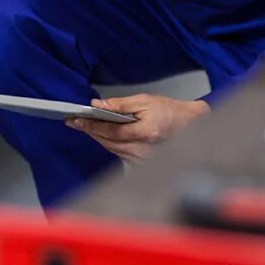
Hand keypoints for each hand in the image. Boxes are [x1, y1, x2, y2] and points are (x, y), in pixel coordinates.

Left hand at [65, 94, 209, 164]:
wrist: (190, 126)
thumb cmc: (170, 111)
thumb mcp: (145, 101)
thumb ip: (120, 104)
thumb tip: (98, 104)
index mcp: (145, 133)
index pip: (111, 131)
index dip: (92, 125)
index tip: (76, 119)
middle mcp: (143, 150)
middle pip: (108, 142)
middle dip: (90, 131)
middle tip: (74, 122)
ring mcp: (143, 160)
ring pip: (111, 149)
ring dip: (97, 137)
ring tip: (84, 126)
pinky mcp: (142, 164)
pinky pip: (119, 153)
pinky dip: (109, 143)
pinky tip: (101, 135)